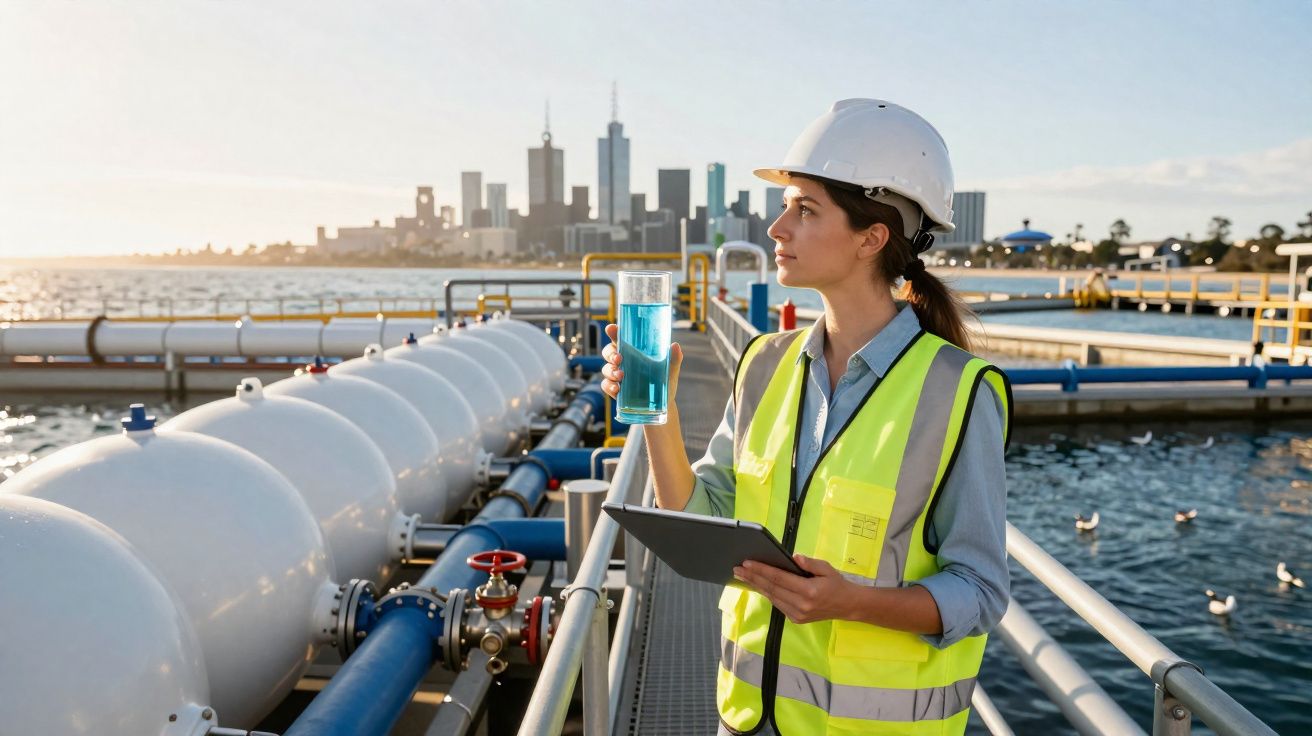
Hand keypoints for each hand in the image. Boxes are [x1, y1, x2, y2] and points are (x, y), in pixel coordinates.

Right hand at [599, 323, 683, 402]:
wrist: (663, 405)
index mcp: (634, 353)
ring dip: (610, 371)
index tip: (611, 328)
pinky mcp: (615, 390)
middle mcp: (623, 362)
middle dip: (610, 354)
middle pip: (608, 352)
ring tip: (621, 376)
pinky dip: (609, 386)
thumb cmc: (665, 383)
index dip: (613, 332)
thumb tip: (675, 346)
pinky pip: (605, 385)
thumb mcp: (670, 370)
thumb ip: (674, 358)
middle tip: (619, 359)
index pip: (620, 339)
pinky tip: (617, 389)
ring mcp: (617, 376)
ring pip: (605, 369)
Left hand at [733, 554, 853, 624]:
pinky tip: (758, 585)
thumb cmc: (836, 583)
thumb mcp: (826, 568)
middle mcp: (801, 605)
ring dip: (756, 586)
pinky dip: (767, 594)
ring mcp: (797, 614)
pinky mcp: (796, 619)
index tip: (747, 563)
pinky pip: (778, 604)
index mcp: (809, 591)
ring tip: (743, 576)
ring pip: (772, 598)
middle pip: (771, 589)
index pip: (779, 578)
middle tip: (737, 569)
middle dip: (753, 578)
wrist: (847, 606)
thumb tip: (793, 557)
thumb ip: (809, 563)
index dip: (761, 570)